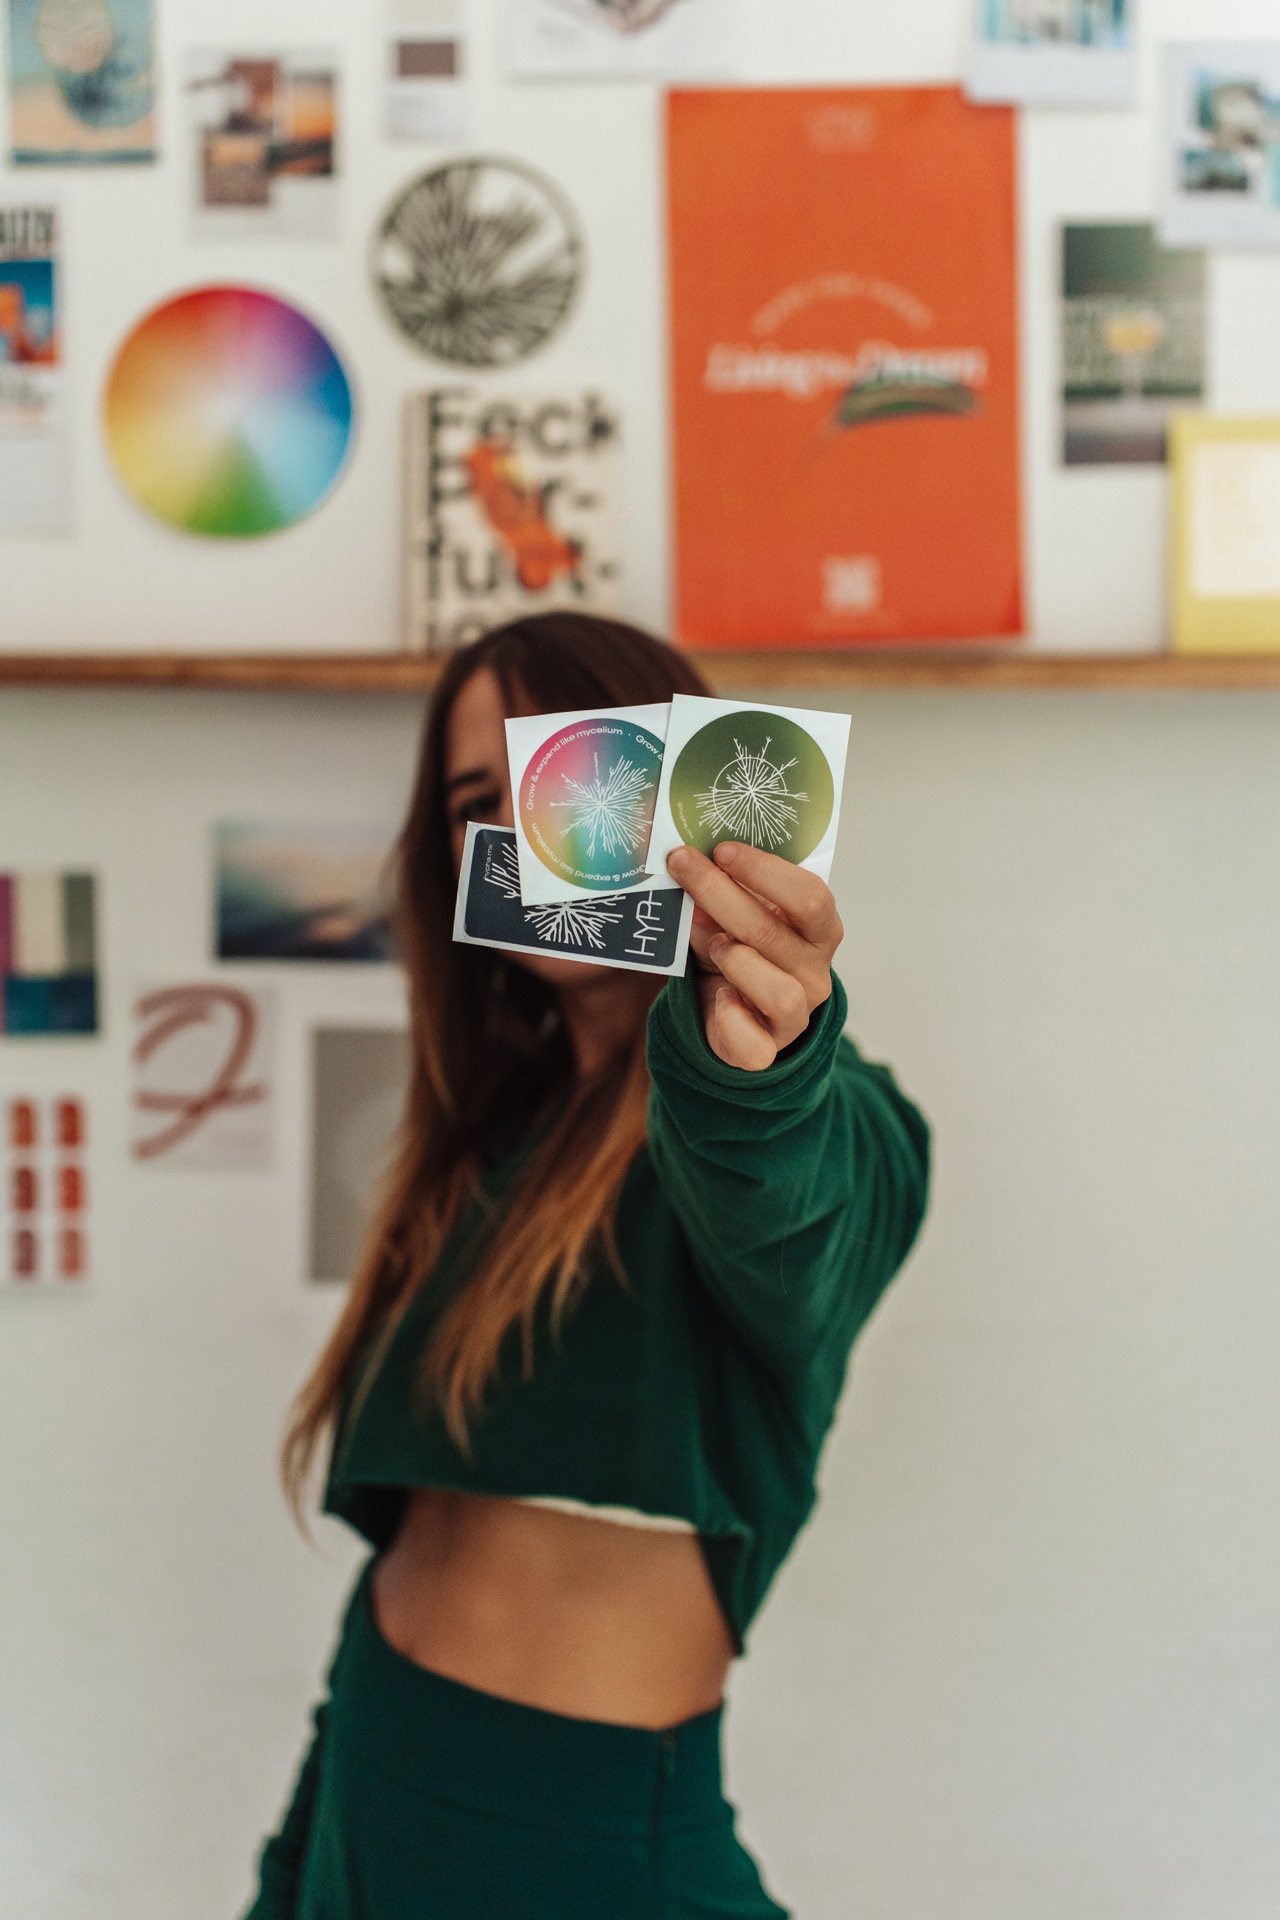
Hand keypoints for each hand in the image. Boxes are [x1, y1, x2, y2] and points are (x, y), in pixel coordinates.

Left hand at [665, 841, 842, 1070]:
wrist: (733, 1010)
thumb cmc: (739, 948)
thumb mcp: (736, 914)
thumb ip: (725, 890)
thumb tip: (688, 861)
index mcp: (820, 930)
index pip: (811, 896)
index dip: (764, 871)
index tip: (721, 850)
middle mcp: (816, 972)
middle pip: (772, 931)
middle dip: (718, 893)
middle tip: (681, 866)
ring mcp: (797, 1014)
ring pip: (777, 991)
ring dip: (734, 960)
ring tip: (711, 943)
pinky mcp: (769, 1049)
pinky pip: (753, 1044)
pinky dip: (730, 1019)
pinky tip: (718, 998)